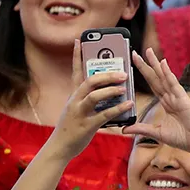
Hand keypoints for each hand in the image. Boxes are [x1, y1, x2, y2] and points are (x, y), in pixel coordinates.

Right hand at [47, 42, 132, 158]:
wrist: (60, 148)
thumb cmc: (72, 128)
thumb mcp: (77, 109)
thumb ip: (90, 99)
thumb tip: (110, 91)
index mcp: (74, 95)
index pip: (75, 71)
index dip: (77, 56)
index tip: (79, 40)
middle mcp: (75, 101)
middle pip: (90, 81)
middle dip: (107, 74)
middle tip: (123, 72)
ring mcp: (79, 113)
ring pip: (94, 96)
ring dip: (111, 90)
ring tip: (124, 86)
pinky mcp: (86, 126)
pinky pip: (103, 115)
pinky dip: (117, 109)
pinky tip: (129, 105)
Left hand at [123, 48, 189, 154]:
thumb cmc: (184, 138)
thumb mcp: (157, 133)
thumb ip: (141, 129)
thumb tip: (124, 129)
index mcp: (166, 102)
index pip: (152, 84)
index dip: (143, 74)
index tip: (134, 63)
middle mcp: (171, 97)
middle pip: (156, 77)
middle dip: (146, 65)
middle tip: (135, 52)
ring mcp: (178, 97)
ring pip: (163, 77)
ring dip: (155, 64)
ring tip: (148, 51)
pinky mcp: (184, 100)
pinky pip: (173, 84)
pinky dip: (168, 73)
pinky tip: (162, 63)